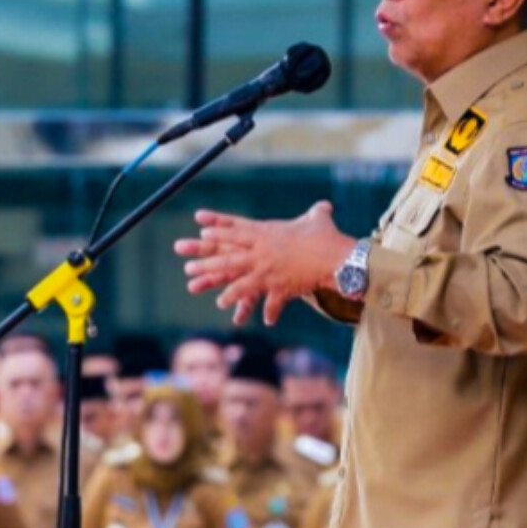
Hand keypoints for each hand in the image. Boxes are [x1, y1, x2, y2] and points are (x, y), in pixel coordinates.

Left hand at [173, 201, 357, 325]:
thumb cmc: (328, 237)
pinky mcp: (281, 287)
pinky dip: (269, 312)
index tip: (201, 228)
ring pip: (241, 283)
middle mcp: (263, 253)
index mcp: (268, 234)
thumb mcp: (319, 220)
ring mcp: (270, 271)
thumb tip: (324, 206)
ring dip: (227, 292)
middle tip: (188, 267)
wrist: (338, 257)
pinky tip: (264, 321)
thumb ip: (317, 213)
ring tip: (216, 300)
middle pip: (229, 258)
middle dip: (207, 262)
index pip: (238, 230)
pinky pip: (270, 302)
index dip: (220, 228)